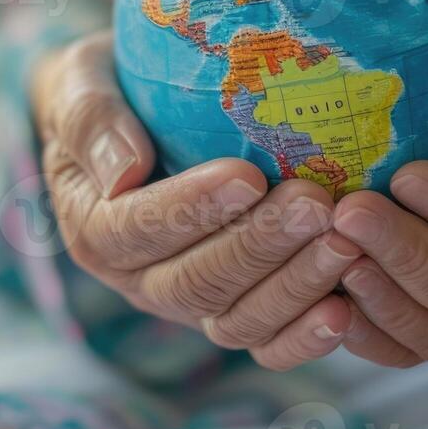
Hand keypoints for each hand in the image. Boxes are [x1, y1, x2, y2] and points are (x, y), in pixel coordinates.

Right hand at [31, 31, 362, 369]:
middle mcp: (138, 279)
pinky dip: (303, 337)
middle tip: (314, 203)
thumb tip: (125, 169)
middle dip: (257, 246)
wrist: (133, 115)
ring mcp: (188, 303)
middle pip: (192, 283)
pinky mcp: (233, 311)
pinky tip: (346, 310)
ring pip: (235, 319)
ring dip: (292, 286)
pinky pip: (265, 341)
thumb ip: (92, 120)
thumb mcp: (82, 87)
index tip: (246, 176)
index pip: (136, 230)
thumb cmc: (108, 89)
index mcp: (93, 227)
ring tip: (343, 242)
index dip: (191, 210)